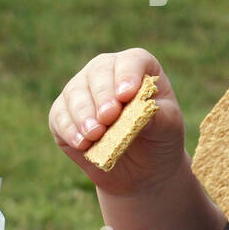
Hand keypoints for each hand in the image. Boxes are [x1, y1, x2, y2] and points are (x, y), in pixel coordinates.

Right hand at [48, 48, 186, 196]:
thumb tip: (140, 109)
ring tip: (95, 134)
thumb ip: (158, 116)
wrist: (143, 167)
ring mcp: (82, 91)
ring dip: (83, 114)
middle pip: (98, 72)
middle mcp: (106, 72)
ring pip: (74, 93)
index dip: (127, 75)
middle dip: (102, 96)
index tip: (127, 95)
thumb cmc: (160, 137)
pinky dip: (69, 129)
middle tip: (108, 117)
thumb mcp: (168, 127)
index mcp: (137, 68)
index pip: (131, 62)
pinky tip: (82, 143)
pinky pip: (60, 116)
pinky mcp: (63, 114)